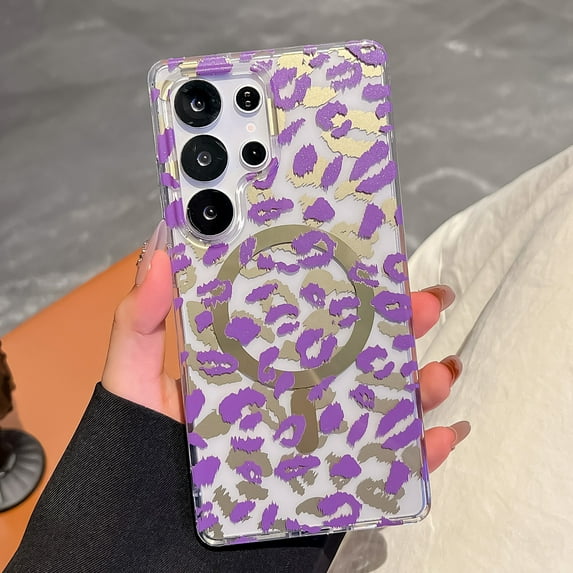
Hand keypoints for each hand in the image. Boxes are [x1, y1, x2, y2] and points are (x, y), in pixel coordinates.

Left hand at [102, 221, 468, 471]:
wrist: (159, 539)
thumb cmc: (144, 453)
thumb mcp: (134, 380)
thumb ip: (140, 321)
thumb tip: (158, 253)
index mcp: (258, 355)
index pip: (309, 307)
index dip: (345, 278)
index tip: (374, 253)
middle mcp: (295, 388)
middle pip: (359, 347)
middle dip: (400, 321)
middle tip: (421, 301)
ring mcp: (317, 432)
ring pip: (384, 399)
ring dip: (421, 382)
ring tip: (437, 371)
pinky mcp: (330, 477)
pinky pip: (385, 463)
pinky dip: (420, 452)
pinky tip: (439, 436)